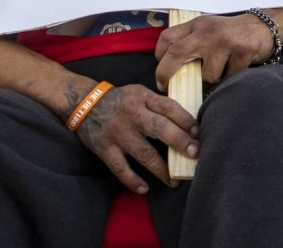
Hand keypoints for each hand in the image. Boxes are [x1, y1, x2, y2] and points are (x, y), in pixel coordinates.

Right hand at [73, 83, 197, 193]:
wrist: (84, 103)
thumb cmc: (121, 100)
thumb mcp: (140, 93)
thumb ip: (159, 104)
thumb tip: (188, 122)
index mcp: (143, 98)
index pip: (168, 107)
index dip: (185, 119)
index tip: (198, 132)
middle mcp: (132, 115)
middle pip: (159, 128)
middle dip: (179, 142)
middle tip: (195, 154)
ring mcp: (118, 133)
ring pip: (143, 153)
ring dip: (161, 169)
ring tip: (174, 181)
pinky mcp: (104, 148)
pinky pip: (120, 168)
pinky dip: (132, 180)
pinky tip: (144, 189)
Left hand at [154, 14, 274, 88]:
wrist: (265, 26)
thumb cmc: (232, 32)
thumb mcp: (209, 29)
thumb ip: (191, 41)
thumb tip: (170, 68)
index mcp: (197, 24)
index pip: (168, 37)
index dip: (158, 55)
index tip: (160, 70)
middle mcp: (208, 31)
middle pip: (176, 53)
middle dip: (165, 73)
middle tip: (164, 86)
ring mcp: (225, 42)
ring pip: (207, 74)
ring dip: (212, 79)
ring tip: (221, 71)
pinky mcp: (242, 52)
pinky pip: (229, 77)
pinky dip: (231, 78)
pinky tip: (237, 68)